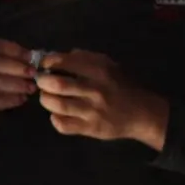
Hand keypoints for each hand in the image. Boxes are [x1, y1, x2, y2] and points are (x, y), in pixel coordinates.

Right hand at [0, 39, 37, 134]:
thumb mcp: (3, 69)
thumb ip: (16, 61)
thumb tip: (36, 59)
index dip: (15, 50)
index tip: (31, 57)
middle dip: (16, 67)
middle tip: (33, 73)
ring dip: (17, 84)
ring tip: (31, 88)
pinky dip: (11, 99)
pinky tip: (22, 99)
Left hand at [35, 50, 168, 149]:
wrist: (142, 113)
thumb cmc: (121, 86)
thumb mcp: (108, 65)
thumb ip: (84, 58)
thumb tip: (57, 56)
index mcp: (99, 71)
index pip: (64, 62)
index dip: (47, 62)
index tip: (43, 65)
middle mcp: (95, 90)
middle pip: (57, 84)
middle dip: (42, 81)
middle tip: (42, 82)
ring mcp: (92, 111)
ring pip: (57, 105)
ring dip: (46, 99)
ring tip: (47, 97)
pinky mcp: (90, 128)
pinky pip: (63, 125)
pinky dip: (54, 119)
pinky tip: (57, 114)